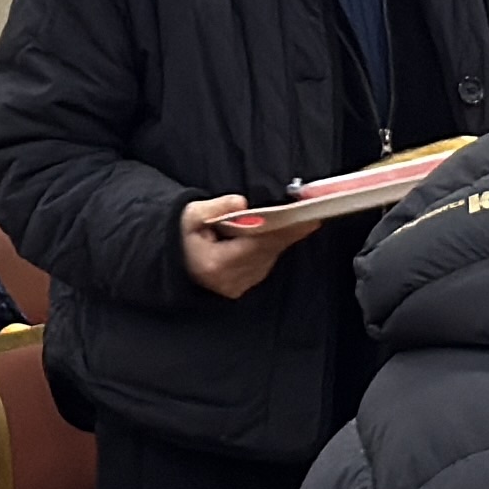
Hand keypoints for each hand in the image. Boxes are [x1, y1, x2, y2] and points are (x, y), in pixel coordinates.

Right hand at [179, 192, 318, 300]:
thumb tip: (240, 201)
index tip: (303, 219)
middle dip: (289, 231)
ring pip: (269, 257)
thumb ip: (215, 208)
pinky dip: (273, 246)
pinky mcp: (243, 287)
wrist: (175, 259)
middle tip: (312, 214)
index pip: (256, 245)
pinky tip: (283, 231)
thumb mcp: (190, 216)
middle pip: (268, 251)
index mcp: (216, 264)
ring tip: (302, 219)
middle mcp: (231, 280)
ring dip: (283, 238)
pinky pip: (265, 262)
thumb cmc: (182, 236)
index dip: (281, 230)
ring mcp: (238, 286)